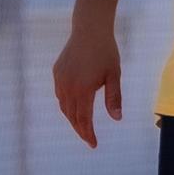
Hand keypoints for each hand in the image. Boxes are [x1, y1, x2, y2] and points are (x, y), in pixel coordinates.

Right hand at [52, 24, 122, 148]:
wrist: (89, 29)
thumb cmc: (106, 52)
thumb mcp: (114, 75)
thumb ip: (114, 98)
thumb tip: (117, 119)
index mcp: (82, 90)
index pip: (83, 119)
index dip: (88, 133)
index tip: (93, 144)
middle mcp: (67, 88)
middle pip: (72, 116)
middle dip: (80, 129)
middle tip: (89, 138)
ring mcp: (60, 81)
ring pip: (64, 106)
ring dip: (73, 118)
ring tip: (82, 124)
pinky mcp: (57, 73)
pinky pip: (60, 94)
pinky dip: (67, 104)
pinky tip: (74, 105)